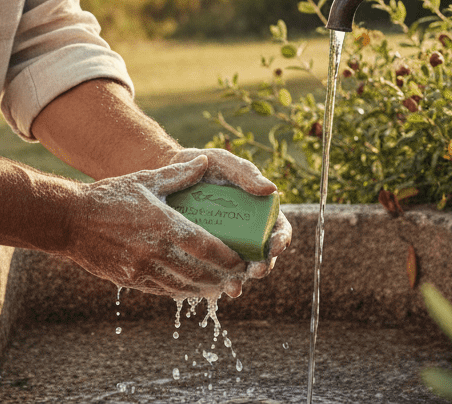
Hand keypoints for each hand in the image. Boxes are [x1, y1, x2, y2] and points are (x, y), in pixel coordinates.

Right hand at [64, 156, 248, 298]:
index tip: (242, 260)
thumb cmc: (109, 196)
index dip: (227, 258)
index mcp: (162, 223)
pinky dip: (182, 291)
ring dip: (205, 288)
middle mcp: (154, 250)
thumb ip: (177, 174)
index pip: (205, 246)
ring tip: (220, 285)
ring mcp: (141, 268)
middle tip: (237, 276)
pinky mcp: (130, 280)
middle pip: (199, 272)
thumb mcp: (145, 180)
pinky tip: (193, 288)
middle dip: (222, 277)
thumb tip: (203, 162)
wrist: (70, 221)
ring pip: (183, 286)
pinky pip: (164, 290)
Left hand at [168, 147, 292, 283]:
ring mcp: (225, 245)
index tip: (276, 246)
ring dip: (239, 281)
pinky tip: (209, 289)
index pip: (279, 230)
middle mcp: (245, 232)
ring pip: (238, 270)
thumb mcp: (224, 162)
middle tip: (256, 271)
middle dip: (262, 266)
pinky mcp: (204, 253)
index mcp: (258, 212)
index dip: (281, 240)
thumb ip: (245, 173)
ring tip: (233, 287)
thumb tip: (271, 189)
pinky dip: (213, 282)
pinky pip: (212, 271)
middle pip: (262, 256)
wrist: (169, 172)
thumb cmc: (203, 164)